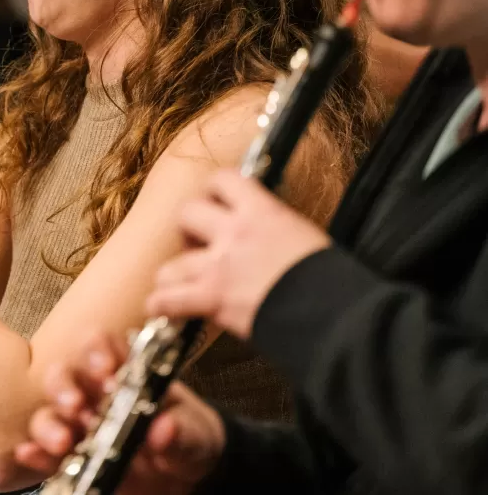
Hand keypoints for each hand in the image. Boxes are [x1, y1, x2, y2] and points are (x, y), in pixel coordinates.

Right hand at [14, 332, 223, 494]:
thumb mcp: (194, 431)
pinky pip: (47, 453)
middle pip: (64, 375)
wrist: (188, 476)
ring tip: (62, 440)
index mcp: (123, 372)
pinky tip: (28, 452)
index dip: (96, 351)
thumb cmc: (189, 437)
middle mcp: (94, 393)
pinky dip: (35, 453)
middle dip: (63, 386)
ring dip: (49, 422)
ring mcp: (81, 426)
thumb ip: (180, 429)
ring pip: (49, 413)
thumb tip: (164, 427)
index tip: (105, 370)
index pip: (100, 346)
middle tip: (75, 404)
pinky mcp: (75, 458)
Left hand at [147, 169, 330, 338]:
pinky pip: (169, 300)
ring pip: (171, 263)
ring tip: (179, 282)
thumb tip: (267, 235)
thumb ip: (275, 230)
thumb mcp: (305, 237)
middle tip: (198, 243)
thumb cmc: (332, 280)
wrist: (336, 314)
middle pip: (187, 212)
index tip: (215, 200)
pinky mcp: (213, 299)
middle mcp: (234, 233)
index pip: (224, 180)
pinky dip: (161, 305)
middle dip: (188, 228)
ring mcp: (219, 267)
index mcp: (262, 212)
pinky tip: (160, 307)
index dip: (214, 190)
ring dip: (173, 275)